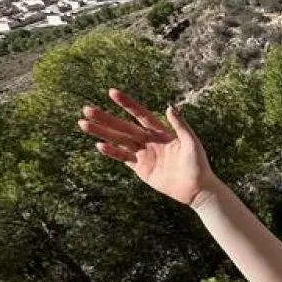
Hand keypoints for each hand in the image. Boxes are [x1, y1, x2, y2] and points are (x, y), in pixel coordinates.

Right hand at [79, 89, 216, 206]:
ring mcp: (143, 154)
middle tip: (86, 109)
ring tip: (83, 124)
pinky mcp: (140, 168)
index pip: (140, 114)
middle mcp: (149, 141)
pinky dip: (111, 152)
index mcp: (161, 132)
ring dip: (102, 132)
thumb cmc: (198, 164)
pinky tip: (99, 145)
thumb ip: (181, 126)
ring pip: (119, 140)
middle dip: (105, 118)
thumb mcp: (192, 143)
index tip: (112, 92)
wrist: (196, 188)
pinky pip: (123, 158)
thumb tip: (169, 107)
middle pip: (123, 127)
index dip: (127, 104)